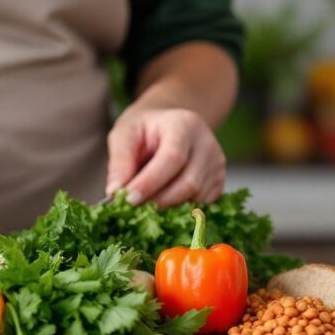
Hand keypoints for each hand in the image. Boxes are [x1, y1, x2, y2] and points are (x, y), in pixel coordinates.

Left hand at [105, 105, 226, 206]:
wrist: (168, 124)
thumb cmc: (143, 130)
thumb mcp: (124, 135)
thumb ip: (119, 161)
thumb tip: (115, 191)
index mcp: (184, 125)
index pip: (172, 158)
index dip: (150, 182)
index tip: (128, 199)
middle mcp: (207, 144)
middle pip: (189, 182)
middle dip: (158, 201)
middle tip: (132, 209)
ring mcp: (217, 163)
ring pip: (197, 198)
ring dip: (168, 208)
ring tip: (145, 205)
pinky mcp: (219, 180)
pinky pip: (202, 204)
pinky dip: (181, 210)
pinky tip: (162, 204)